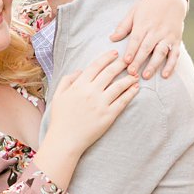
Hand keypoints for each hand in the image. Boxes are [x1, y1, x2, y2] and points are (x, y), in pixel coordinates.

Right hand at [33, 51, 140, 188]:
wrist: (65, 140)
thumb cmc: (60, 118)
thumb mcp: (58, 95)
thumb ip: (67, 79)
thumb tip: (80, 70)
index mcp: (79, 85)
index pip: (96, 66)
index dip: (106, 58)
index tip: (114, 53)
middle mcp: (91, 92)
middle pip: (110, 73)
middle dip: (121, 64)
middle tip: (129, 60)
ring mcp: (101, 104)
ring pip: (119, 86)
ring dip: (129, 78)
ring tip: (135, 74)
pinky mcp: (109, 116)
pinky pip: (123, 101)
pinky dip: (130, 93)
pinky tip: (135, 88)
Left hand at [109, 0, 186, 77]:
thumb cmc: (148, 6)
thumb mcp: (134, 12)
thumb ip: (124, 26)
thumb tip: (112, 38)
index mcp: (144, 24)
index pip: (136, 39)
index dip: (131, 50)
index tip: (125, 61)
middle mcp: (156, 30)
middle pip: (146, 47)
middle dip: (139, 61)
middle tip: (131, 73)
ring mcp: (167, 36)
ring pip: (160, 52)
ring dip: (153, 65)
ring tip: (145, 76)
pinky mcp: (176, 40)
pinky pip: (174, 54)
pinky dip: (171, 65)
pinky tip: (165, 75)